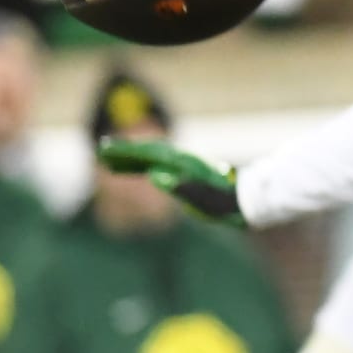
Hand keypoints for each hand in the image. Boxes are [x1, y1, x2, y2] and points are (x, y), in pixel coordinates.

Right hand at [97, 140, 242, 222]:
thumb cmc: (226, 203)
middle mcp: (186, 161)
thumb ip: (180, 187)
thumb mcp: (203, 199)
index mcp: (185, 165)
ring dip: (135, 159)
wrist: (250, 201)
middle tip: (102, 151)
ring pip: (157, 158)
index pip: (150, 154)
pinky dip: (149, 167)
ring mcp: (189, 166)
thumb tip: (154, 175)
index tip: (107, 149)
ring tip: (113, 163)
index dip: (127, 152)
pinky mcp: (192, 174)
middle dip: (126, 152)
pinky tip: (141, 172)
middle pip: (151, 152)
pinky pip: (165, 167)